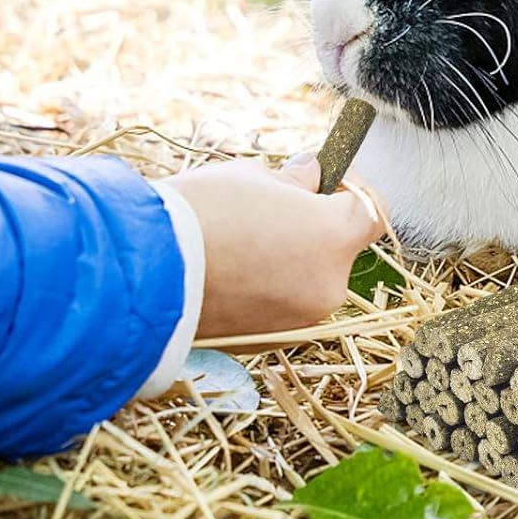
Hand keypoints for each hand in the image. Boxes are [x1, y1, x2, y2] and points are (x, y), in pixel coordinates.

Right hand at [166, 154, 385, 339]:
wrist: (147, 275)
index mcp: (333, 237)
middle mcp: (328, 286)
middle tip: (267, 207)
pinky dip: (263, 288)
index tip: (321, 179)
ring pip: (305, 279)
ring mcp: (299, 320)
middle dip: (310, 226)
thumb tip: (310, 176)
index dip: (350, 189)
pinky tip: (225, 270)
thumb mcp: (251, 176)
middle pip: (336, 248)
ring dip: (285, 258)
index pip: (371, 210)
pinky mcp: (266, 342)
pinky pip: (278, 305)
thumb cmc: (201, 214)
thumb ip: (293, 180)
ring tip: (236, 239)